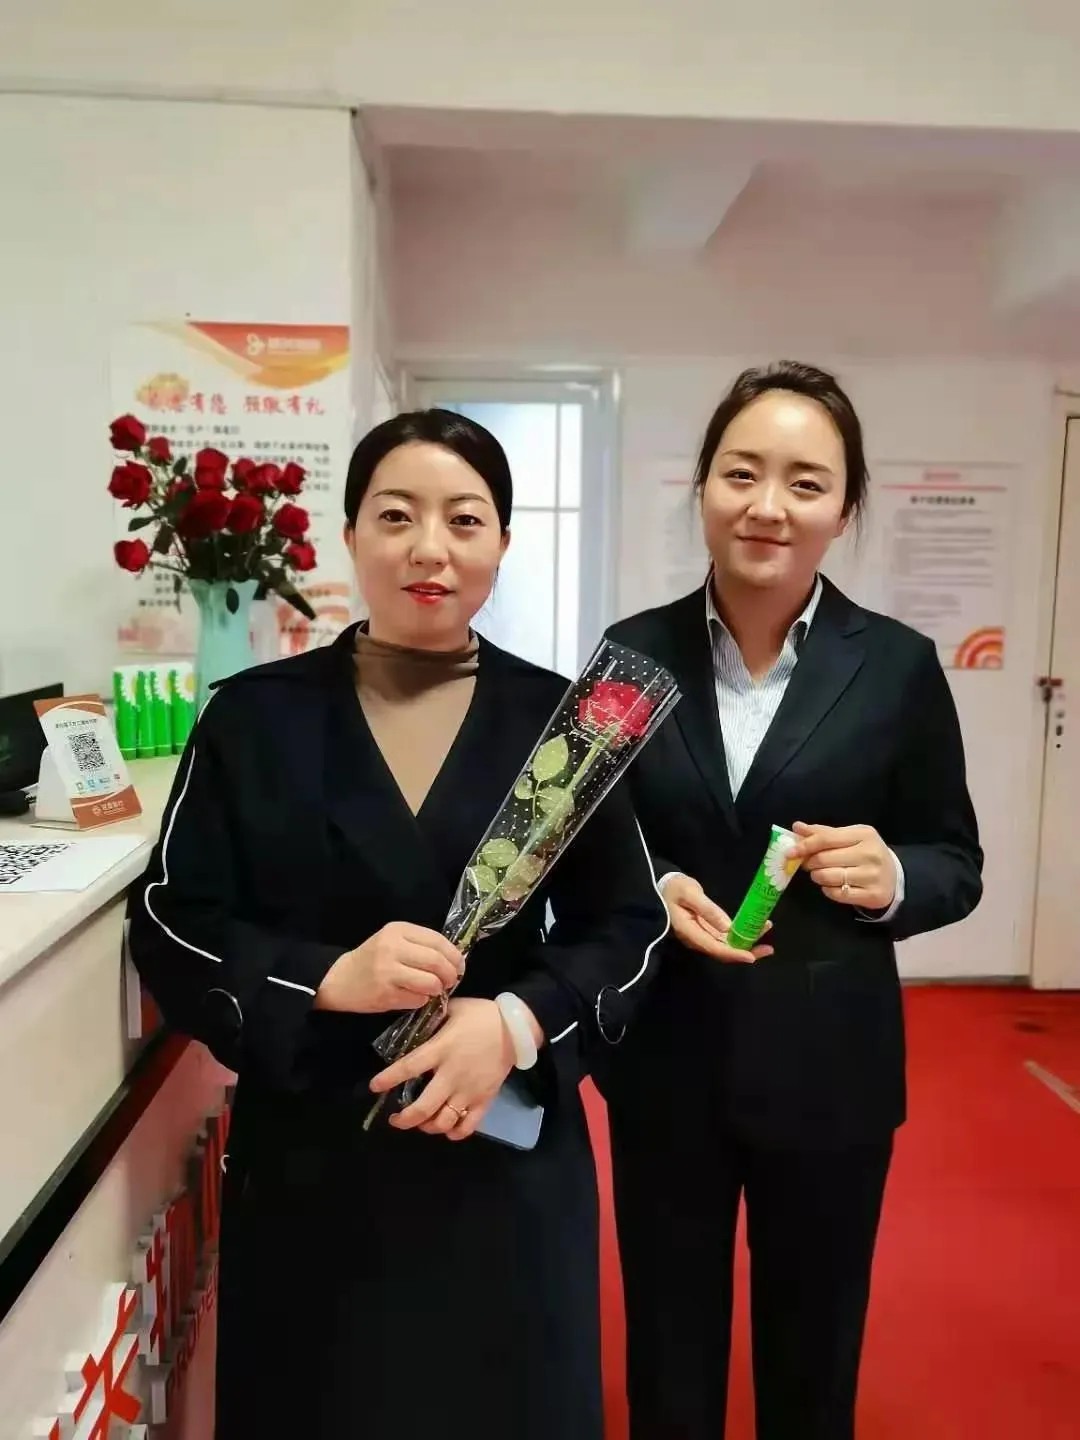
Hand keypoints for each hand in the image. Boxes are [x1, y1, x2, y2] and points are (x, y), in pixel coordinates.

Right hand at [314, 922, 462, 1014]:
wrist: (339, 980)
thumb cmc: (373, 960)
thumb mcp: (394, 942)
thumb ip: (420, 945)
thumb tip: (454, 959)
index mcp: (398, 930)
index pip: (438, 940)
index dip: (454, 955)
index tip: (459, 966)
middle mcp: (393, 947)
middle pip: (437, 961)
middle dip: (451, 974)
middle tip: (451, 981)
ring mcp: (388, 970)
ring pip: (430, 981)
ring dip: (438, 989)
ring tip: (434, 990)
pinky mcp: (385, 993)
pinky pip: (418, 998)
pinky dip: (423, 1000)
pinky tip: (416, 997)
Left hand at [369, 997, 519, 1139]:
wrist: (516, 1027)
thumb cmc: (481, 1014)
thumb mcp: (452, 1009)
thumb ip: (431, 1020)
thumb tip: (412, 1025)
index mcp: (442, 1049)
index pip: (408, 1068)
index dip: (388, 1079)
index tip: (374, 1087)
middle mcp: (453, 1075)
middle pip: (423, 1107)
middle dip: (404, 1119)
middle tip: (395, 1119)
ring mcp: (470, 1090)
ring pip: (444, 1121)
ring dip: (427, 1127)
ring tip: (420, 1123)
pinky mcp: (485, 1099)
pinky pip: (468, 1125)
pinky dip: (455, 1132)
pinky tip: (447, 1128)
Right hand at [662, 874, 772, 963]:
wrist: (663, 886)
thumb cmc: (675, 888)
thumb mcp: (690, 894)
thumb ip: (708, 910)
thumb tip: (728, 926)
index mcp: (689, 932)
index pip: (714, 947)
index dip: (733, 953)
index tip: (751, 956)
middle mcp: (697, 939)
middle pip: (723, 951)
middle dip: (746, 951)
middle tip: (768, 948)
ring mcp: (702, 936)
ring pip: (726, 946)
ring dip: (747, 942)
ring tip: (765, 932)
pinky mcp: (706, 931)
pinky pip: (725, 937)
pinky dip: (740, 935)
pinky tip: (754, 929)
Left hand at [792, 822, 895, 909]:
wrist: (894, 877)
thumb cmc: (865, 853)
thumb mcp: (849, 837)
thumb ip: (823, 833)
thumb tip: (797, 827)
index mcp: (864, 834)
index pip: (826, 838)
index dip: (805, 845)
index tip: (790, 852)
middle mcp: (870, 854)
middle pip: (824, 859)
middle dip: (810, 863)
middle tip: (810, 864)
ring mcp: (872, 876)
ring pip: (828, 877)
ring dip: (818, 877)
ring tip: (822, 874)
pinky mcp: (872, 895)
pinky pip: (837, 894)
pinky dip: (828, 890)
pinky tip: (833, 885)